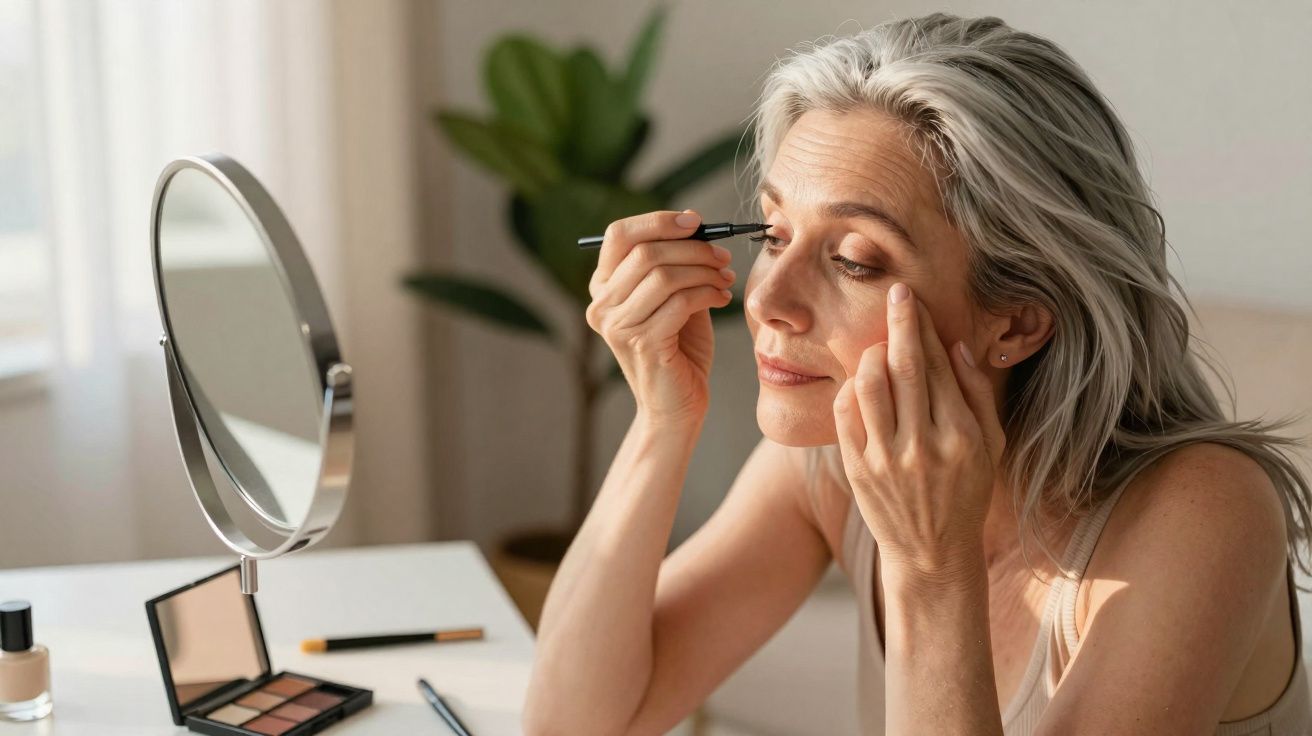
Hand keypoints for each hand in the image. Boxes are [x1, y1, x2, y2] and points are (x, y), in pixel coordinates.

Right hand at [585, 210, 735, 425]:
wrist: (678, 407)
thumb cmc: (680, 351)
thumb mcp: (674, 298)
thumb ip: (675, 263)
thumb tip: (691, 220)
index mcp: (603, 288)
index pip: (619, 235)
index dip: (658, 221)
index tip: (695, 222)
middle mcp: (601, 305)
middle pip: (645, 252)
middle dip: (693, 248)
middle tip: (723, 257)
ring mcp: (617, 326)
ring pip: (663, 275)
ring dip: (704, 271)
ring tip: (725, 279)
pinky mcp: (642, 344)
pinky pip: (679, 301)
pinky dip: (707, 293)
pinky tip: (722, 299)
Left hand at [832, 282, 1006, 581]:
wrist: (932, 554)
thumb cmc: (966, 494)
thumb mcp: (992, 447)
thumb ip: (977, 394)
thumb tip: (957, 345)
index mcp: (962, 436)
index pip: (937, 366)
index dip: (922, 326)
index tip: (912, 298)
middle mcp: (923, 445)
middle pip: (904, 366)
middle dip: (898, 322)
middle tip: (895, 294)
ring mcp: (886, 459)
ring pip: (869, 384)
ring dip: (871, 355)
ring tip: (878, 347)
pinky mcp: (858, 469)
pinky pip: (845, 414)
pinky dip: (850, 388)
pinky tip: (861, 383)